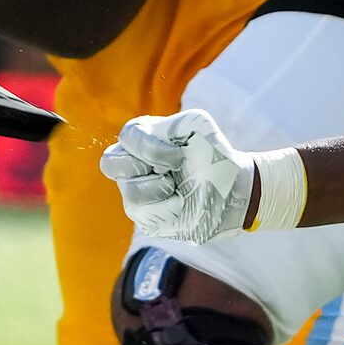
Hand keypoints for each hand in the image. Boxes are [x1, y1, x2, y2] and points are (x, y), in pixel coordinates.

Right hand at [101, 109, 300, 241]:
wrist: (232, 188)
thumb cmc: (213, 154)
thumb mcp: (198, 127)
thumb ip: (171, 126)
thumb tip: (152, 152)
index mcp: (142, 138)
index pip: (127, 137)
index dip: (149, 149)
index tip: (179, 157)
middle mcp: (132, 165)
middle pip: (111, 164)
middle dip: (144, 171)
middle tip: (170, 176)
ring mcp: (135, 192)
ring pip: (130, 197)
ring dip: (161, 194)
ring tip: (181, 192)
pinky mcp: (146, 217)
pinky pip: (145, 219)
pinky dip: (169, 212)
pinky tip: (182, 205)